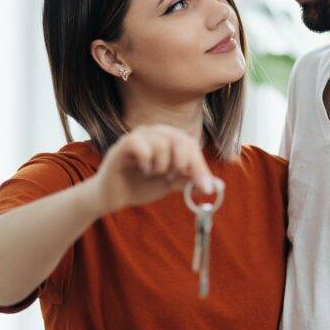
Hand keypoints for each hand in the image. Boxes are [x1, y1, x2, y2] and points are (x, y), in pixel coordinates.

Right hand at [92, 124, 216, 216]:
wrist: (113, 197)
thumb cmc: (141, 186)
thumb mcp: (170, 184)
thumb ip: (189, 181)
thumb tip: (216, 185)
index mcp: (168, 139)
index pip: (190, 144)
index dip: (200, 166)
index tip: (205, 187)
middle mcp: (154, 132)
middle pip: (180, 139)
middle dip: (184, 163)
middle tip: (175, 177)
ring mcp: (138, 136)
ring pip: (163, 144)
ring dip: (162, 166)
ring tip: (152, 173)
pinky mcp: (124, 144)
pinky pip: (143, 147)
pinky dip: (147, 162)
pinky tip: (142, 170)